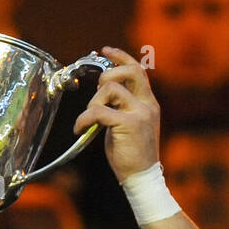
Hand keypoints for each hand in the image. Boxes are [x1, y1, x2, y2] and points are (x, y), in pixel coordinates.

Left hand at [72, 47, 160, 182]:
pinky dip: (84, 118)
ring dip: (92, 102)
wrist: (141, 178)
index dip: (121, 57)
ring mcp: (140, 113)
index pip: (138, 70)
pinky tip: (80, 128)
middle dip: (108, 74)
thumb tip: (101, 96)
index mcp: (149, 103)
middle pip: (129, 71)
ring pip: (110, 89)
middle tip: (96, 92)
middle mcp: (147, 104)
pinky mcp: (129, 124)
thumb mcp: (128, 126)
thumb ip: (120, 108)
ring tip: (89, 120)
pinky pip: (98, 111)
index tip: (105, 50)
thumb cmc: (132, 156)